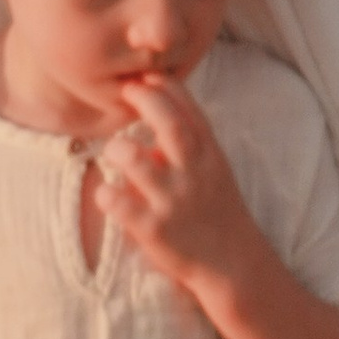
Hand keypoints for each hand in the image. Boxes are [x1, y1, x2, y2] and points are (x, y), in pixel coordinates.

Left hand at [90, 81, 262, 295]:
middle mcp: (194, 174)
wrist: (233, 262)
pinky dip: (108, 194)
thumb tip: (152, 104)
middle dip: (147, 101)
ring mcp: (174, 202)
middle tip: (127, 90)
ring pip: (139, 163)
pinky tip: (105, 193)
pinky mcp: (155, 230)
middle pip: (171, 127)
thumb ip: (189, 140)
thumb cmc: (216, 207)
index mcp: (209, 154)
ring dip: (120, 149)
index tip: (147, 76)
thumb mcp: (214, 167)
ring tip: (114, 149)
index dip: (166, 87)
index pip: (190, 110)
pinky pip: (121, 204)